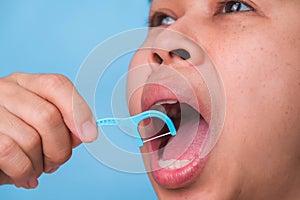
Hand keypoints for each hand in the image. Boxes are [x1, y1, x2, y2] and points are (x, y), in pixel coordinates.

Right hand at [0, 73, 97, 188]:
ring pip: (31, 139)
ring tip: (36, 168)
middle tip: (55, 161)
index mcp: (25, 84)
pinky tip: (24, 175)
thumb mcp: (38, 123)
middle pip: (48, 116)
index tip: (89, 135)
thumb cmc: (14, 137)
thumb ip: (62, 122)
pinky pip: (10, 153)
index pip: (57, 85)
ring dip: (41, 163)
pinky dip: (24, 171)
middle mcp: (6, 91)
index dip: (79, 111)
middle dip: (60, 148)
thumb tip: (85, 132)